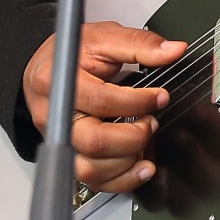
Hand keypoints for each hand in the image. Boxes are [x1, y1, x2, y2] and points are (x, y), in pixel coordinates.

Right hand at [22, 22, 186, 192]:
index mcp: (61, 81)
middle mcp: (56, 116)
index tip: (159, 97)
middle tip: (151, 122)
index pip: (102, 100)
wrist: (46, 69)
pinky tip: (140, 166)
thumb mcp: (105, 38)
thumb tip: (173, 50)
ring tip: (145, 141)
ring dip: (128, 161)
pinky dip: (121, 180)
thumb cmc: (73, 56)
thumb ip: (140, 45)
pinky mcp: (70, 156)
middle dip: (134, 136)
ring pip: (92, 168)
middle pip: (95, 141)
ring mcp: (62, 140)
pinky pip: (93, 181)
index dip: (137, 101)